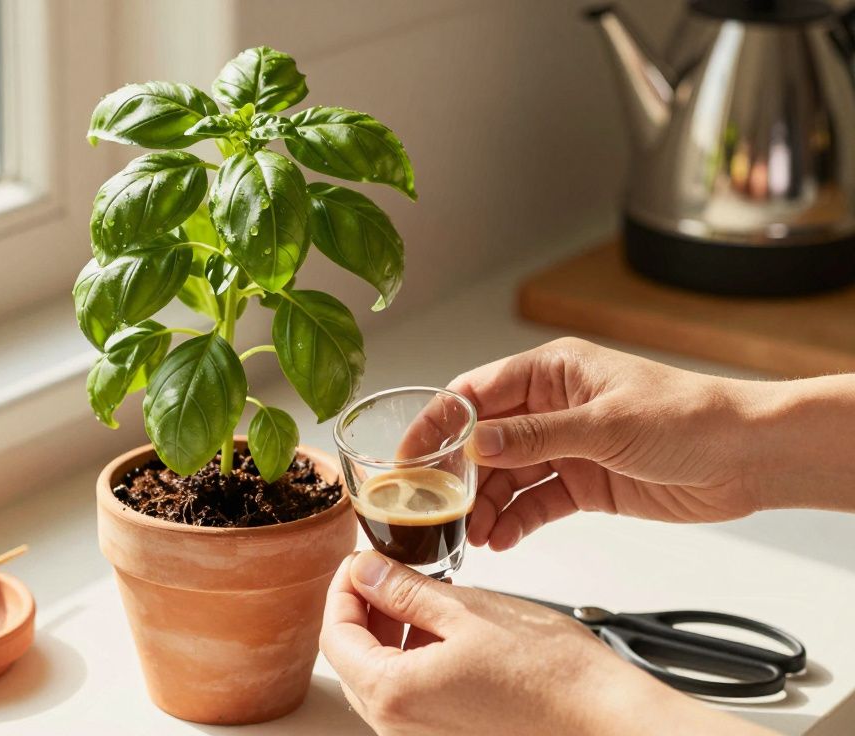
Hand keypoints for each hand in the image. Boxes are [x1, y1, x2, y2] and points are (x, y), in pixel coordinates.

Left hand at [319, 551, 769, 735]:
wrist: (605, 719)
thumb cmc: (550, 674)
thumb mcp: (467, 611)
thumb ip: (404, 591)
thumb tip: (364, 570)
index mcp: (393, 693)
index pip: (334, 635)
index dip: (342, 588)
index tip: (361, 560)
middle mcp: (398, 725)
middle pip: (351, 658)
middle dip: (363, 608)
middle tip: (388, 570)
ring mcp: (422, 735)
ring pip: (380, 675)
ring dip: (389, 631)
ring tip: (422, 595)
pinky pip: (410, 693)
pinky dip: (414, 656)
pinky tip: (445, 630)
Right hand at [426, 338, 770, 550]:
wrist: (747, 457)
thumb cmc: (689, 418)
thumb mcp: (606, 424)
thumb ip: (536, 437)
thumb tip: (475, 442)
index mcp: (552, 372)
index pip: (476, 393)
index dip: (437, 424)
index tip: (408, 456)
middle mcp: (551, 407)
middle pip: (483, 441)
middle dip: (457, 477)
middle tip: (432, 510)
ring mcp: (565, 447)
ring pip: (505, 477)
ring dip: (485, 507)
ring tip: (471, 536)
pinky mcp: (583, 483)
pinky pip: (535, 503)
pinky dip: (515, 521)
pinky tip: (500, 540)